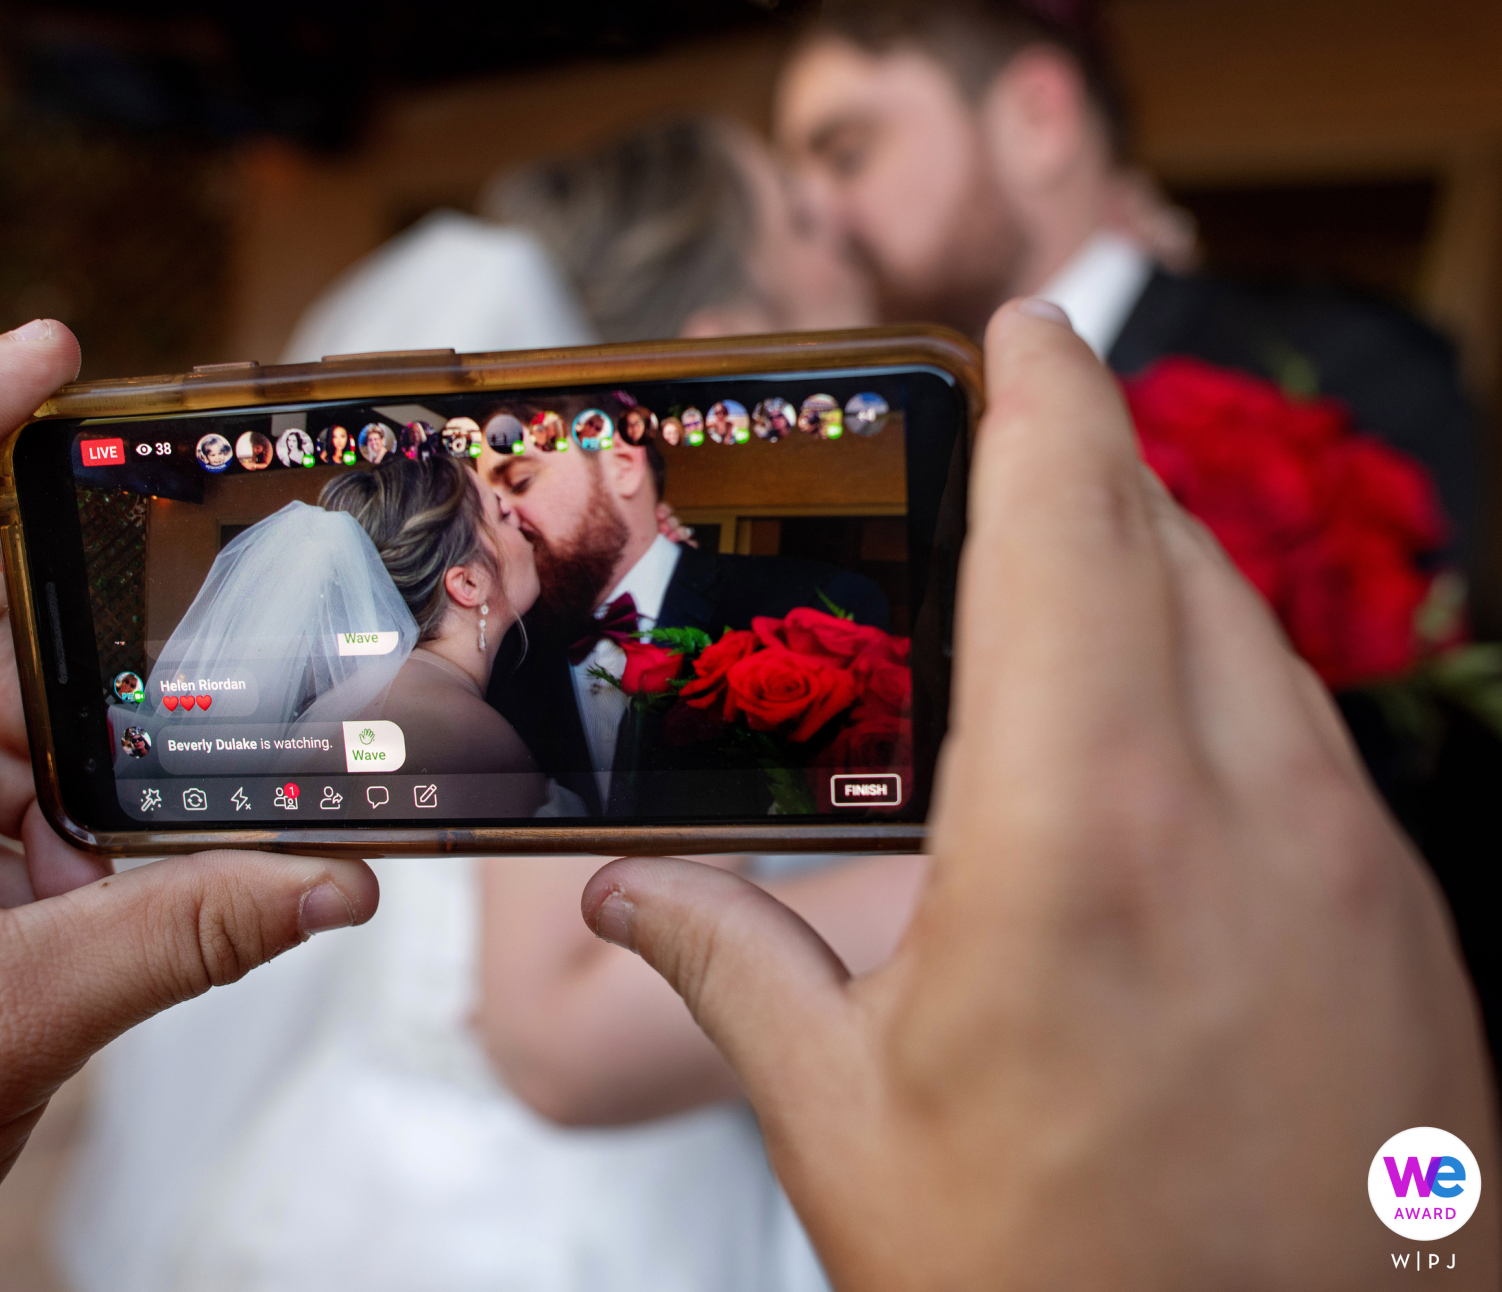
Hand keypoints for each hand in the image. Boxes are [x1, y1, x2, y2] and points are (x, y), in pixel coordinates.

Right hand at [581, 301, 1496, 1287]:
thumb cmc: (1060, 1290)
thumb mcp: (849, 1127)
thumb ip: (731, 968)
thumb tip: (632, 890)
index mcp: (1078, 839)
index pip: (1070, 536)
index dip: (1046, 402)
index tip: (1023, 324)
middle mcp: (1245, 815)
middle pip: (1173, 556)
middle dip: (1092, 469)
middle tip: (1012, 442)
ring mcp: (1355, 869)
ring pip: (1257, 640)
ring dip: (1163, 574)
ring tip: (1067, 586)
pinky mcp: (1411, 930)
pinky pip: (1313, 739)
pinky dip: (1229, 685)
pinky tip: (1159, 752)